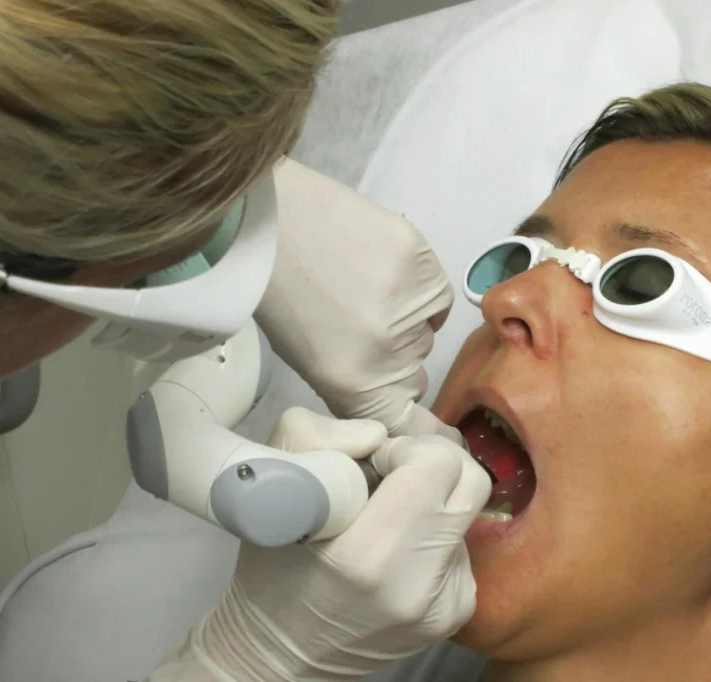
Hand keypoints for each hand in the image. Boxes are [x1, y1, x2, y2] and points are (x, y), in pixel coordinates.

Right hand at [150, 408, 490, 681]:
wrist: (280, 652)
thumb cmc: (272, 570)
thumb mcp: (273, 485)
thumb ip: (314, 436)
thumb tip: (376, 434)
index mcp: (370, 553)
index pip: (437, 463)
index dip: (406, 448)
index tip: (377, 462)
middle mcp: (417, 585)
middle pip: (472, 481)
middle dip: (434, 465)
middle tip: (394, 476)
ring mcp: (444, 606)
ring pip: (466, 514)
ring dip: (432, 504)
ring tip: (385, 523)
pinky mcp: (455, 615)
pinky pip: (462, 549)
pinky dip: (434, 540)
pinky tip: (397, 554)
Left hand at [254, 158, 461, 443]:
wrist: (265, 221)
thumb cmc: (277, 294)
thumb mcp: (308, 361)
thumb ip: (357, 386)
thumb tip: (398, 393)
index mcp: (354, 385)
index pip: (412, 425)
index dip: (431, 433)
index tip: (444, 435)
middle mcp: (390, 353)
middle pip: (417, 372)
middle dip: (398, 359)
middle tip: (363, 326)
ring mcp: (409, 305)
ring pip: (429, 332)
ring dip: (408, 321)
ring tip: (366, 288)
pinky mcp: (421, 261)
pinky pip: (437, 293)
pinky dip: (418, 288)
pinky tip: (384, 269)